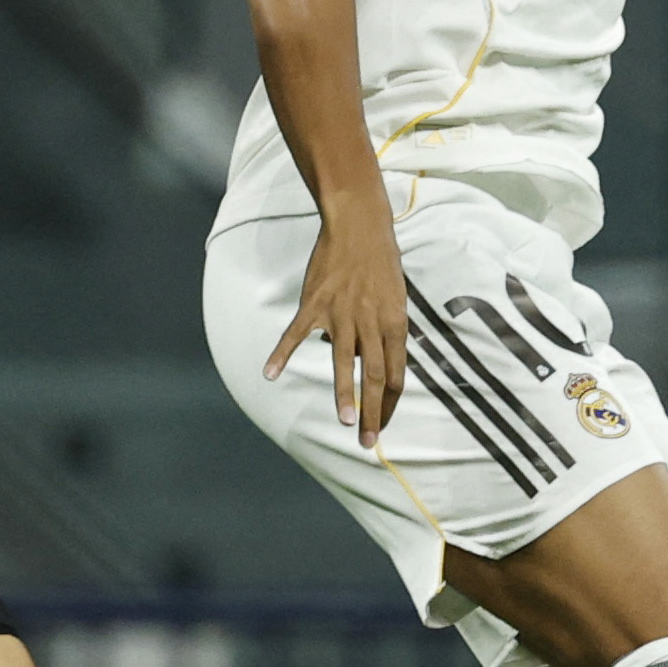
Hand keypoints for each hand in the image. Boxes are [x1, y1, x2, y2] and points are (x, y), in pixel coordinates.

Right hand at [265, 193, 407, 447]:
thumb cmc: (380, 264)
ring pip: (344, 361)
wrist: (359, 226)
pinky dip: (282, 353)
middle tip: (367, 440)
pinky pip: (296, 334)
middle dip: (372, 411)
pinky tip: (270, 373)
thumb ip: (386, 333)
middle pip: (375, 375)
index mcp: (394, 324)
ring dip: (345, 394)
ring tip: (345, 421)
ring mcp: (341, 314)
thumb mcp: (396, 299)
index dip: (389, 404)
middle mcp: (370, 323)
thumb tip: (373, 363)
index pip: (396, 374)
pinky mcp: (314, 304)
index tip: (381, 426)